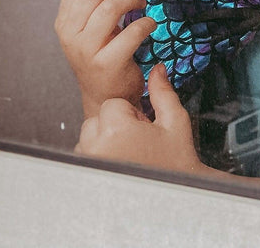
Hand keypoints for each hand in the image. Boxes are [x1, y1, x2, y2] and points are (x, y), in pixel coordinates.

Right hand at [54, 0, 158, 117]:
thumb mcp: (93, 28)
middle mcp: (70, 36)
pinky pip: (131, 33)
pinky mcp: (108, 64)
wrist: (105, 95)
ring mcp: (87, 52)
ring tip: (141, 4)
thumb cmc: (103, 55)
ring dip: (132, 0)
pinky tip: (149, 24)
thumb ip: (98, 2)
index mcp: (64, 23)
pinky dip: (145, 23)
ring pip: (109, 9)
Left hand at [76, 64, 203, 174]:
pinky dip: (98, 153)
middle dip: (115, 124)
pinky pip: (84, 153)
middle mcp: (97, 147)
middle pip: (97, 118)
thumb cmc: (175, 159)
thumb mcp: (174, 120)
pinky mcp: (87, 173)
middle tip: (137, 138)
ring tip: (128, 151)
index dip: (130, 113)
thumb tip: (157, 70)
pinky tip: (119, 160)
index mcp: (117, 130)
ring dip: (104, 138)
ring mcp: (89, 162)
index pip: (112, 104)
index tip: (142, 126)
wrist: (175, 189)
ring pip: (88, 135)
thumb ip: (162, 92)